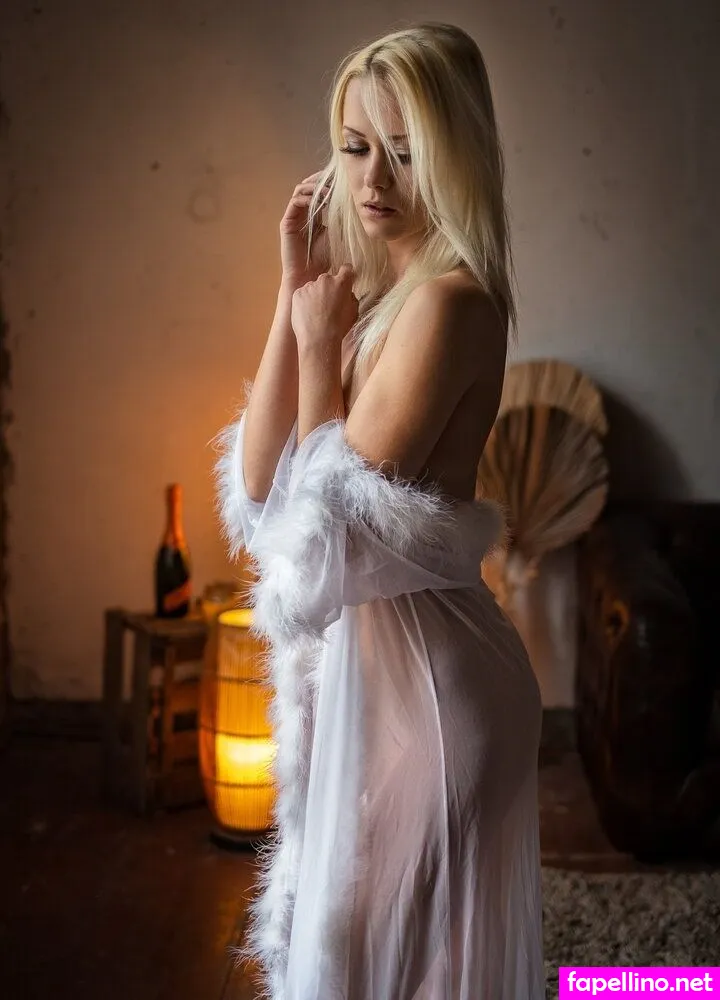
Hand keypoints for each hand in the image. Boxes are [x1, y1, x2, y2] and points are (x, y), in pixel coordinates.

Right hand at [280, 170, 331, 286]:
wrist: (309, 277)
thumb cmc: (324, 259)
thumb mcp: (337, 234)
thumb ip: (340, 219)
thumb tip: (354, 202)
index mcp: (315, 215)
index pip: (319, 191)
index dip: (329, 182)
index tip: (342, 178)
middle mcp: (303, 213)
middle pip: (309, 186)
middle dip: (321, 180)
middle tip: (334, 178)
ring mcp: (294, 217)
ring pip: (300, 191)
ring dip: (314, 187)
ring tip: (328, 190)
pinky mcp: (286, 223)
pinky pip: (295, 203)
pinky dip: (306, 198)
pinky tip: (319, 200)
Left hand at [291, 265, 358, 352]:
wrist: (318, 339)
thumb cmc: (339, 328)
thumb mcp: (354, 312)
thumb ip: (351, 298)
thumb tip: (347, 294)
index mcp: (342, 283)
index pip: (346, 269)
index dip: (346, 275)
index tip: (345, 281)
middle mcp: (325, 280)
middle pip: (327, 279)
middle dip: (328, 288)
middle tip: (328, 304)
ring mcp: (309, 285)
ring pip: (313, 287)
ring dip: (315, 295)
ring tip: (316, 313)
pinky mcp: (297, 293)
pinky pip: (302, 294)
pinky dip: (304, 302)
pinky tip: (307, 314)